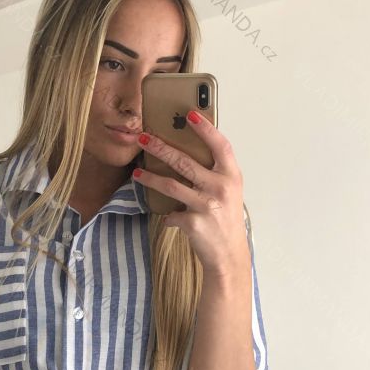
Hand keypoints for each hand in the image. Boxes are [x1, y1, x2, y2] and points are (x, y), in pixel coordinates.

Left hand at [133, 111, 249, 277]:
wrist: (228, 254)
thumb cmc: (226, 219)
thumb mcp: (229, 191)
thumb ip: (215, 173)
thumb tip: (187, 152)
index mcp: (232, 176)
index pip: (220, 145)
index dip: (206, 129)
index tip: (190, 114)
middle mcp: (221, 187)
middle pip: (185, 161)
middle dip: (160, 148)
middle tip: (143, 138)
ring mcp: (207, 205)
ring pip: (171, 185)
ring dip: (150, 178)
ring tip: (137, 173)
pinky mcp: (194, 223)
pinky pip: (171, 214)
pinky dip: (168, 216)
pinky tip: (168, 218)